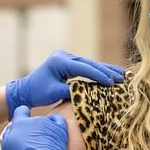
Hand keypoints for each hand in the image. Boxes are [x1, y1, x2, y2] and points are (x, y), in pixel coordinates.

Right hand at [1, 105, 72, 149]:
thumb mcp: (7, 146)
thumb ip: (9, 133)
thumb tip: (12, 127)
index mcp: (20, 122)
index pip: (21, 111)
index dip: (21, 116)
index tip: (22, 125)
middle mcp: (34, 119)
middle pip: (33, 119)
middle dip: (32, 127)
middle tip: (32, 141)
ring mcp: (48, 123)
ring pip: (45, 121)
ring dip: (44, 128)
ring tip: (44, 143)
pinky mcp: (60, 128)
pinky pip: (58, 119)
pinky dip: (55, 123)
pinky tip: (54, 131)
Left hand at [6, 50, 124, 116]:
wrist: (27, 89)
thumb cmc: (38, 92)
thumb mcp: (54, 92)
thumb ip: (71, 90)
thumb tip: (90, 91)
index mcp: (59, 60)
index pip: (83, 68)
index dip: (98, 75)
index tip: (111, 83)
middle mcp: (64, 56)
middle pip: (89, 64)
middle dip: (106, 71)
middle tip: (122, 77)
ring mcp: (67, 58)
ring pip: (90, 64)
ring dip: (105, 70)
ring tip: (122, 74)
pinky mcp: (69, 63)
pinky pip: (86, 67)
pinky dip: (98, 72)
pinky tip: (111, 74)